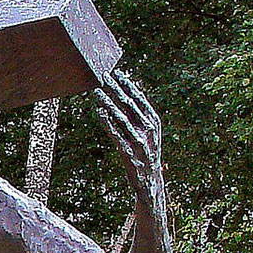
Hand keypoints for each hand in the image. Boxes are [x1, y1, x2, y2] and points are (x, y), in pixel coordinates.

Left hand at [91, 68, 162, 192]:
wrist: (150, 180)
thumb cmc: (146, 152)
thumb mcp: (148, 132)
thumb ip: (138, 116)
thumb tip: (127, 94)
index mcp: (154, 121)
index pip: (140, 99)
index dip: (128, 85)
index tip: (117, 72)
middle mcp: (148, 129)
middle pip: (130, 105)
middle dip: (116, 89)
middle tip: (103, 76)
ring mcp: (139, 141)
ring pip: (121, 118)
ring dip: (108, 103)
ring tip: (97, 92)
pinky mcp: (129, 153)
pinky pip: (115, 134)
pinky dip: (107, 122)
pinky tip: (99, 112)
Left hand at [92, 70, 171, 252]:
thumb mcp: (129, 223)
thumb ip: (126, 200)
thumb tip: (114, 185)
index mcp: (151, 181)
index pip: (148, 131)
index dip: (136, 103)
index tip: (117, 78)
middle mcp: (156, 180)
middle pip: (147, 126)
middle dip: (128, 96)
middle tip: (105, 70)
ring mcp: (154, 189)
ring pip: (139, 139)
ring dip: (119, 111)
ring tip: (99, 88)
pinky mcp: (148, 201)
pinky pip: (133, 161)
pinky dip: (119, 137)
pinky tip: (103, 119)